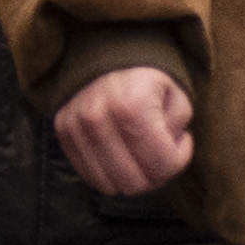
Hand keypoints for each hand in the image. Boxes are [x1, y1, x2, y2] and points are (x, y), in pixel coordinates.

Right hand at [51, 64, 189, 200]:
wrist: (109, 59)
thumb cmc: (151, 82)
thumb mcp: (179, 99)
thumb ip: (176, 133)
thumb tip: (160, 162)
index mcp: (132, 106)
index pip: (161, 164)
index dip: (180, 159)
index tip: (182, 140)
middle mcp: (97, 118)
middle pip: (134, 182)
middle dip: (156, 174)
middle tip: (163, 153)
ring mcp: (75, 128)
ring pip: (110, 185)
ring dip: (132, 176)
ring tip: (142, 152)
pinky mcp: (62, 134)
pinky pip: (89, 176)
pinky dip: (111, 173)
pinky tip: (122, 152)